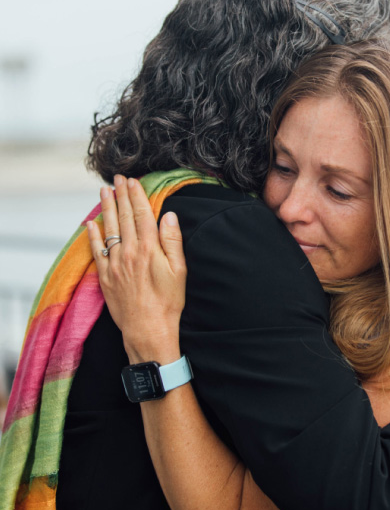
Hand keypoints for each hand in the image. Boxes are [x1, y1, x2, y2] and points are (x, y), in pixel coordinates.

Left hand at [87, 175, 186, 364]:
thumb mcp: (179, 270)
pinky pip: (97, 251)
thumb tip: (168, 215)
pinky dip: (92, 236)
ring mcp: (115, 264)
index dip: (136, 196)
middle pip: (123, 218)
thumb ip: (172, 240)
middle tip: (116, 179)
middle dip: (120, 195)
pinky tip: (90, 224)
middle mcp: (129, 252)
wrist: (148, 330)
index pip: (141, 215)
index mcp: (148, 249)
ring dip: (106, 208)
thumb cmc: (168, 301)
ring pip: (108, 230)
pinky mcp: (105, 277)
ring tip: (104, 192)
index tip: (132, 181)